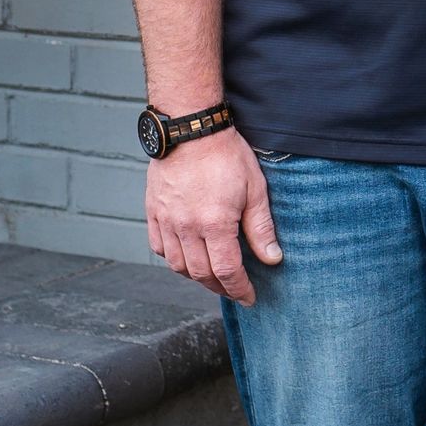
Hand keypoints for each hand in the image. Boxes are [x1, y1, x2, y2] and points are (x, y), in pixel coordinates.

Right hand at [146, 128, 281, 304]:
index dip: (239, 290)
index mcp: (214, 224)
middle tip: (234, 290)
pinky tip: (187, 257)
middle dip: (220, 288)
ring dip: (196, 277)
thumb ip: (261, 228)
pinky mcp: (153, 211)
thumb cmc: (226, 155)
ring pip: (177, 265)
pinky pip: (159, 247)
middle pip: (201, 274)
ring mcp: (166, 220)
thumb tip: (272, 259)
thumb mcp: (255, 189)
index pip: (227, 272)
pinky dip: (173, 259)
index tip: (249, 298)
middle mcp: (186, 227)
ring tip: (213, 277)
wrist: (190, 128)